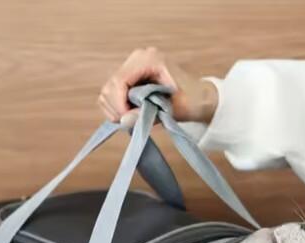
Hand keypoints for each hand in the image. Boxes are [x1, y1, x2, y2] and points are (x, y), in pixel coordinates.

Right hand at [98, 48, 217, 127]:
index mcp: (149, 60)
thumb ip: (149, 114)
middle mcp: (137, 59)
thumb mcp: (174, 109)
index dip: (119, 104)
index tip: (128, 121)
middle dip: (117, 109)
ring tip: (134, 118)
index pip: (119, 81)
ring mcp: (131, 67)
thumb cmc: (191, 100)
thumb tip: (124, 121)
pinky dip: (116, 109)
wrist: (198, 97)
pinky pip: (110, 95)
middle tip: (133, 122)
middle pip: (110, 87)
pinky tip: (131, 115)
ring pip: (107, 92)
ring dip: (115, 111)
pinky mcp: (128, 78)